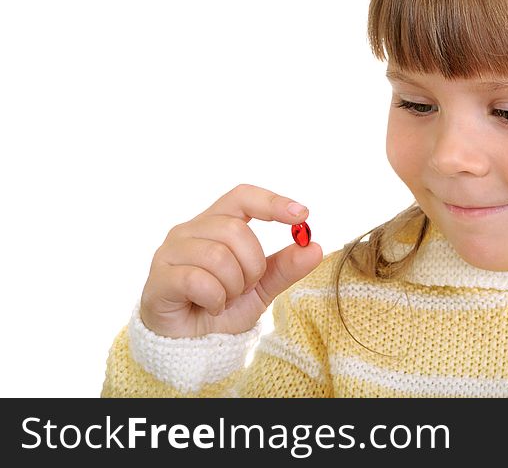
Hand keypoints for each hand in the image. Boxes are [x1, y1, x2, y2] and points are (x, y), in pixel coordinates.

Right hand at [139, 184, 322, 337]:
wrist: (192, 345)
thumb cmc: (222, 307)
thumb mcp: (262, 288)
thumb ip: (286, 267)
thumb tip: (315, 247)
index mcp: (216, 223)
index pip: (242, 196)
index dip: (271, 202)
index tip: (302, 215)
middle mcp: (190, 230)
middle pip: (236, 230)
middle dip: (252, 265)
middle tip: (245, 287)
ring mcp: (170, 252)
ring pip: (218, 255)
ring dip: (233, 285)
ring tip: (226, 298)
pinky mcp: (159, 278)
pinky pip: (197, 280)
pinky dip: (215, 299)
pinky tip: (211, 307)